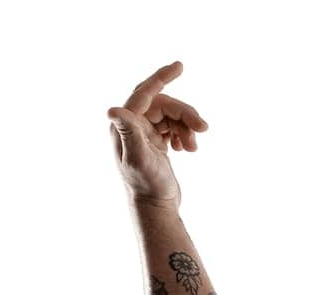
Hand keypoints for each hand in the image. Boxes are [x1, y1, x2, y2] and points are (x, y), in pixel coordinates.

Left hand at [106, 60, 208, 207]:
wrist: (155, 207)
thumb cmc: (147, 186)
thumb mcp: (139, 158)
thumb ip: (129, 132)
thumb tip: (111, 110)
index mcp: (125, 124)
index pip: (146, 92)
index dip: (162, 77)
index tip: (180, 66)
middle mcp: (131, 124)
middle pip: (164, 104)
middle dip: (185, 113)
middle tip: (204, 127)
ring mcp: (144, 132)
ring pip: (171, 116)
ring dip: (187, 128)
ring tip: (194, 147)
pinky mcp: (155, 141)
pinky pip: (174, 126)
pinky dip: (185, 134)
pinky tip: (187, 149)